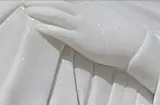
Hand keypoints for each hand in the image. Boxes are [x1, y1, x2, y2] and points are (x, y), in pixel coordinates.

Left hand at [25, 0, 144, 69]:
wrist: (132, 44)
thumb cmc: (119, 30)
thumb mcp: (103, 13)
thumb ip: (89, 9)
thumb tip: (79, 7)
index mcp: (87, 4)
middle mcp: (81, 11)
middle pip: (54, 1)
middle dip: (38, 0)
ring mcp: (80, 26)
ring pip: (53, 14)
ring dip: (38, 11)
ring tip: (27, 9)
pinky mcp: (80, 41)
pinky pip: (59, 32)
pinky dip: (47, 27)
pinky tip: (37, 26)